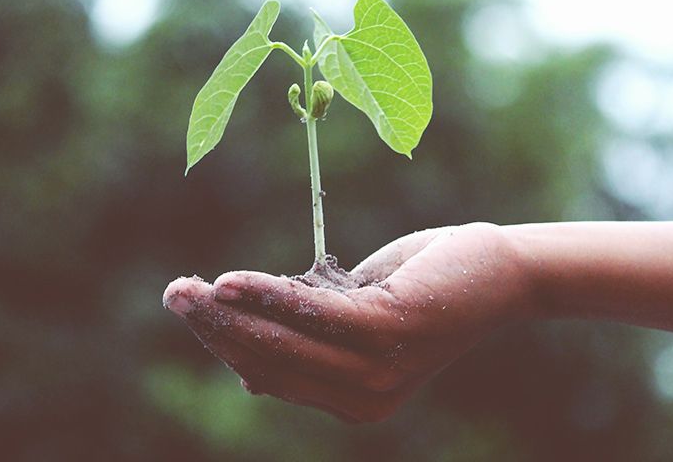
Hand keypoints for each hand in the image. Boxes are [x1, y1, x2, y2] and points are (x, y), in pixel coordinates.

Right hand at [163, 222, 532, 422]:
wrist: (499, 271)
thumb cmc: (424, 287)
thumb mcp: (357, 317)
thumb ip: (310, 339)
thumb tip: (246, 371)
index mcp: (353, 400)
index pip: (273, 376)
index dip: (227, 345)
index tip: (194, 311)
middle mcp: (363, 399)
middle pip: (269, 363)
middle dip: (215, 330)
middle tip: (174, 294)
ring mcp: (377, 371)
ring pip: (283, 342)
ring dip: (229, 314)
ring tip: (187, 289)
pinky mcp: (389, 332)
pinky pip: (313, 314)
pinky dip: (268, 296)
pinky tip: (231, 281)